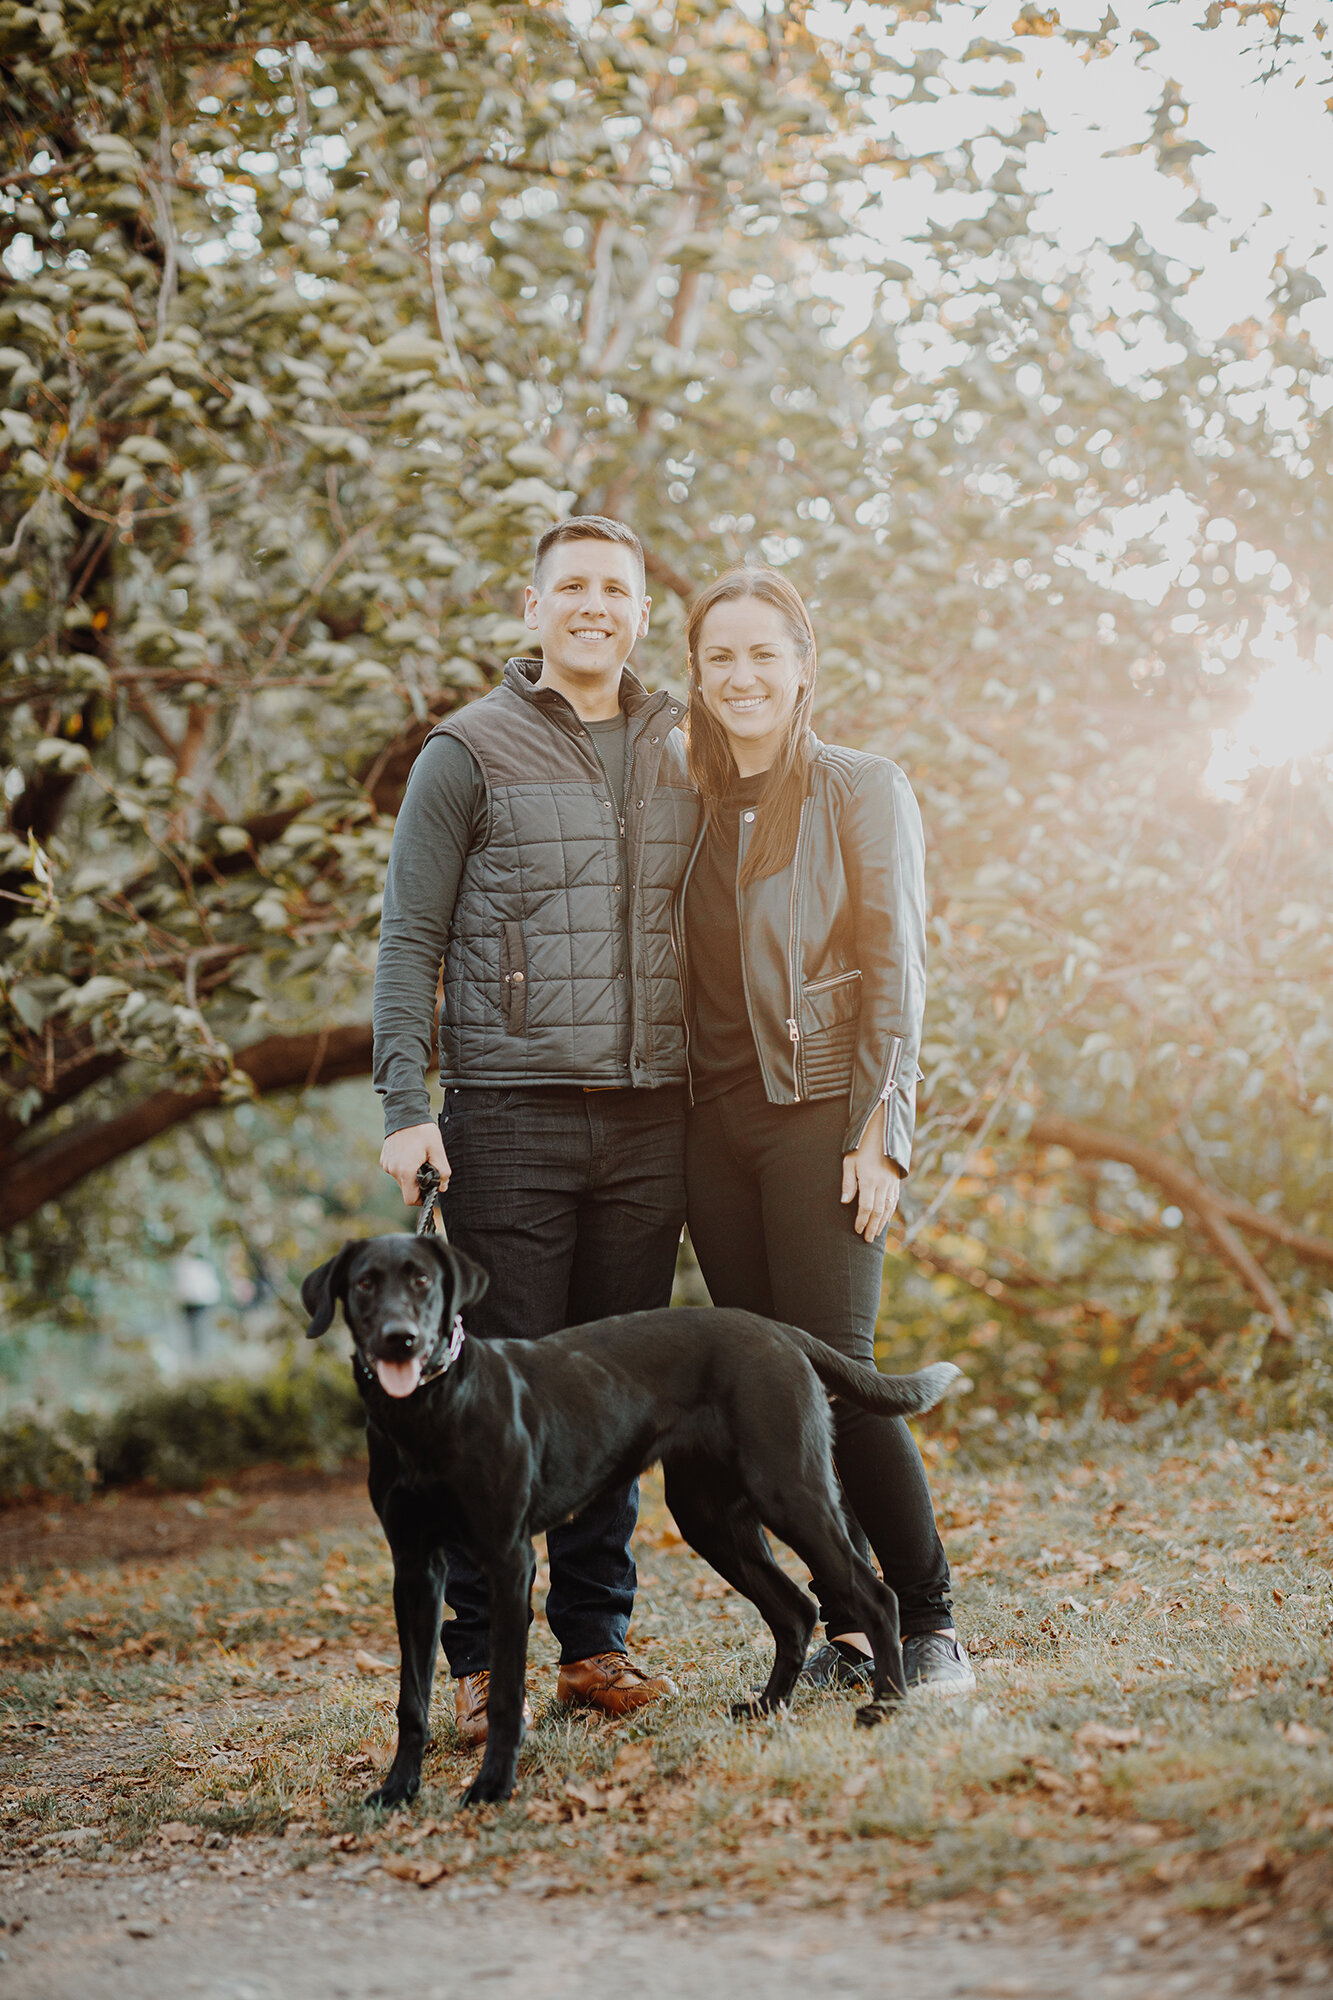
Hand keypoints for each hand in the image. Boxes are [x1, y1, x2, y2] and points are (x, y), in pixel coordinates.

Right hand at [379, 1123, 450, 1206]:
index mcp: (406, 1171)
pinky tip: (411, 1154)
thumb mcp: (437, 1150)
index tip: (429, 1190)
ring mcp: (387, 1165)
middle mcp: (393, 1170)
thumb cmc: (422, 1131)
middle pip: (406, 1190)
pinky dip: (404, 1168)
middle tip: (428, 1169)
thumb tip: (442, 1187)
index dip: (422, 1199)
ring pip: (401, 1180)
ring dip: (411, 1175)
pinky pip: (395, 1170)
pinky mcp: (384, 1159)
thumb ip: (442, 1171)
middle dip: (418, 1185)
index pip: (411, 1200)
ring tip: (419, 1158)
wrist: (404, 1112)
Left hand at [841, 1126, 902, 1241]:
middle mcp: (882, 1184)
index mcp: (869, 1180)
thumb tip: (845, 1202)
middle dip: (872, 1227)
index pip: (866, 1207)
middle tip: (867, 1239)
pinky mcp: (896, 1182)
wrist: (883, 1135)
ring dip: (881, 1223)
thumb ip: (848, 1183)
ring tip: (875, 1234)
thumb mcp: (849, 1162)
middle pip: (878, 1212)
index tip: (857, 1230)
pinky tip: (884, 1220)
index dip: (861, 1221)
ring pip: (888, 1209)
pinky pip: (894, 1202)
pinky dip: (889, 1213)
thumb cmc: (861, 1148)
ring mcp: (891, 1184)